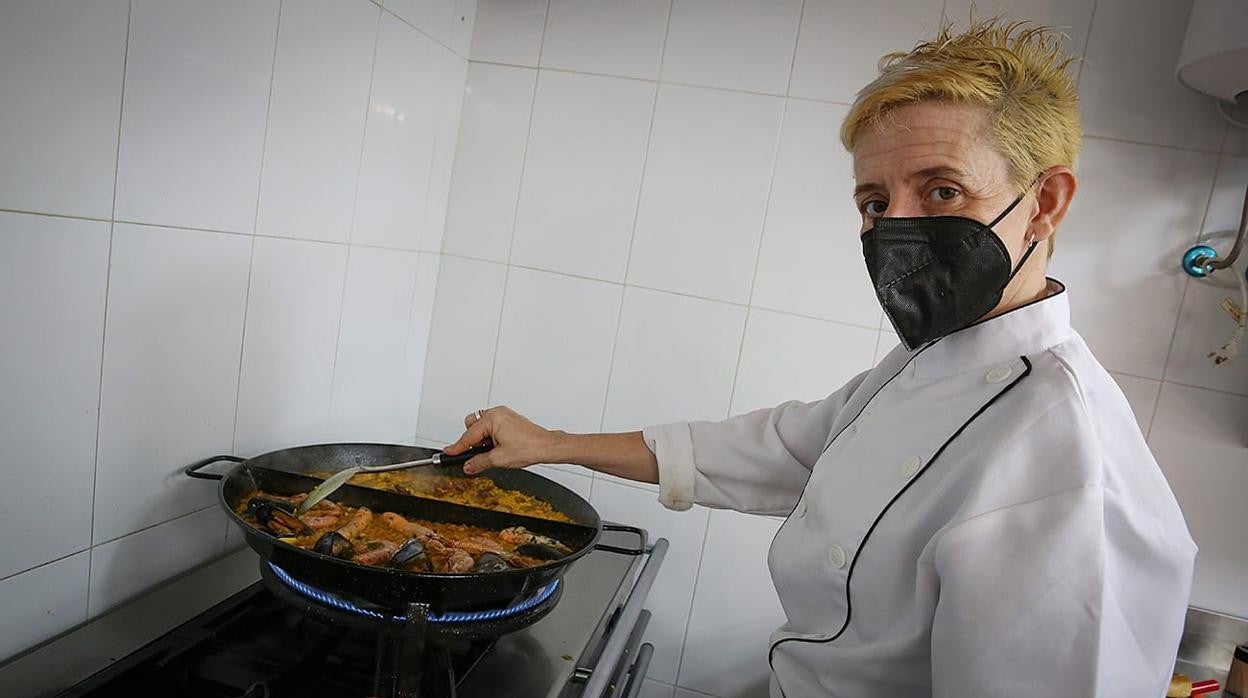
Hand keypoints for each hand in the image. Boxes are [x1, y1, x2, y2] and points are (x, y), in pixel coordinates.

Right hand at [442, 406, 563, 474]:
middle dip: (472, 441)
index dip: (457, 447)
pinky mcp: (508, 419)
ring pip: (481, 426)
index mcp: (492, 419)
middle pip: (471, 426)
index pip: (468, 436)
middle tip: (479, 454)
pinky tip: (498, 447)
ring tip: (493, 451)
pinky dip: (490, 436)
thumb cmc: (529, 447)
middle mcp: (497, 413)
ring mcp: (503, 415)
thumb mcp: (499, 459)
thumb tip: (468, 466)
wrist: (546, 446)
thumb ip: (479, 462)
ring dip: (481, 439)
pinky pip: (491, 425)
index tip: (448, 453)